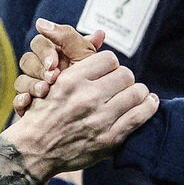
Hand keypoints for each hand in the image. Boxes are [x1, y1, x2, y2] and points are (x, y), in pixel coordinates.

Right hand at [0, 50, 158, 178]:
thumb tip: (100, 33)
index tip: (108, 72)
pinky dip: (149, 106)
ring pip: (136, 92)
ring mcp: (100, 119)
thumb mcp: (54, 82)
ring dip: (139, 91)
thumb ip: (76, 58)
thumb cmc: (43, 113)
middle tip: (121, 85)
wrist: (34, 151)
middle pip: (125, 74)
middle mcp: (87, 98)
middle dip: (124, 78)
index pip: (109, 59)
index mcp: (72, 80)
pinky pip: (140, 116)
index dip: (110, 64)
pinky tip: (149, 102)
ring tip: (136, 94)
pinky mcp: (110, 139)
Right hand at [13, 19, 102, 115]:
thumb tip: (99, 33)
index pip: (40, 43)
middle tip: (52, 78)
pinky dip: (20, 100)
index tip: (54, 63)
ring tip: (44, 91)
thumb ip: (87, 47)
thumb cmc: (89, 85)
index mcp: (54, 53)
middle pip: (27, 60)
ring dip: (31, 84)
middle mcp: (41, 68)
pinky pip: (17, 100)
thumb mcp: (87, 63)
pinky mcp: (28, 104)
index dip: (45, 51)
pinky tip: (28, 102)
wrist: (87, 116)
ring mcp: (33, 86)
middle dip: (38, 68)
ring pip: (21, 80)